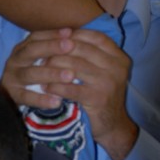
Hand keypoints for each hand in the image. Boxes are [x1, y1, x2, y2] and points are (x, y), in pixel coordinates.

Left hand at [2, 28, 137, 159]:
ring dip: (54, 66)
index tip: (57, 36)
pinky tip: (45, 87)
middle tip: (42, 52)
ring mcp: (108, 83)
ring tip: (40, 67)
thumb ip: (91, 55)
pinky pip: (70, 88)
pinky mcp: (97, 98)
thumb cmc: (102, 94)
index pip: (96, 38)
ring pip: (75, 67)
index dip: (75, 34)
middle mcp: (116, 67)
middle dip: (60, 49)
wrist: (113, 124)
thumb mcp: (103, 71)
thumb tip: (63, 36)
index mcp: (119, 58)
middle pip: (83, 50)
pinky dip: (55, 86)